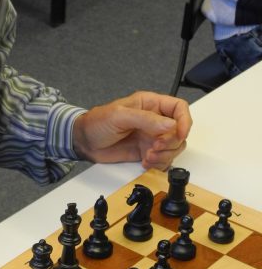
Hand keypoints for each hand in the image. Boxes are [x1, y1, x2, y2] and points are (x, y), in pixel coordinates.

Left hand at [72, 91, 191, 169]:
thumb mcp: (119, 116)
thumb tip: (170, 125)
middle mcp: (155, 121)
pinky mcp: (146, 152)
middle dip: (171, 142)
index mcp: (151, 104)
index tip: (179, 133)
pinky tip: (145, 163)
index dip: (184, 121)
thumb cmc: (97, 122)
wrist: (83, 142)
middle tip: (154, 147)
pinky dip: (158, 164)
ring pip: (174, 147)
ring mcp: (151, 137)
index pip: (179, 108)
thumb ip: (145, 119)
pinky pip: (163, 160)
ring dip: (165, 155)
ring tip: (147, 157)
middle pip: (179, 131)